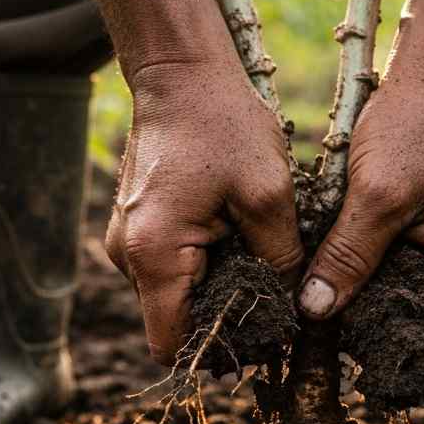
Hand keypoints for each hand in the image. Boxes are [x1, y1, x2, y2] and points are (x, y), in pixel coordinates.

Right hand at [106, 59, 303, 364]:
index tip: (259, 335)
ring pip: (174, 296)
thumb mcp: (268, 195)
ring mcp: (128, 241)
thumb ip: (281, 261)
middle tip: (272, 298)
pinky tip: (238, 240)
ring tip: (258, 261)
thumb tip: (294, 307)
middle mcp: (129, 256)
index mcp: (154, 255)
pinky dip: (204, 267)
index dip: (214, 351)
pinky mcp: (139, 226)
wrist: (181, 72)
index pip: (170, 345)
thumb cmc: (223, 124)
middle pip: (173, 323)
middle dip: (221, 320)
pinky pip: (171, 268)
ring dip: (215, 290)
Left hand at [297, 62, 423, 334]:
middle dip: (393, 322)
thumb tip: (316, 309)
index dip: (418, 347)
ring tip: (340, 303)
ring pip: (422, 287)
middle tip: (342, 332)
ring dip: (385, 293)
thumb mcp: (375, 196)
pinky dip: (385, 267)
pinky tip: (350, 267)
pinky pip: (415, 261)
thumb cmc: (413, 126)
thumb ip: (348, 257)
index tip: (367, 352)